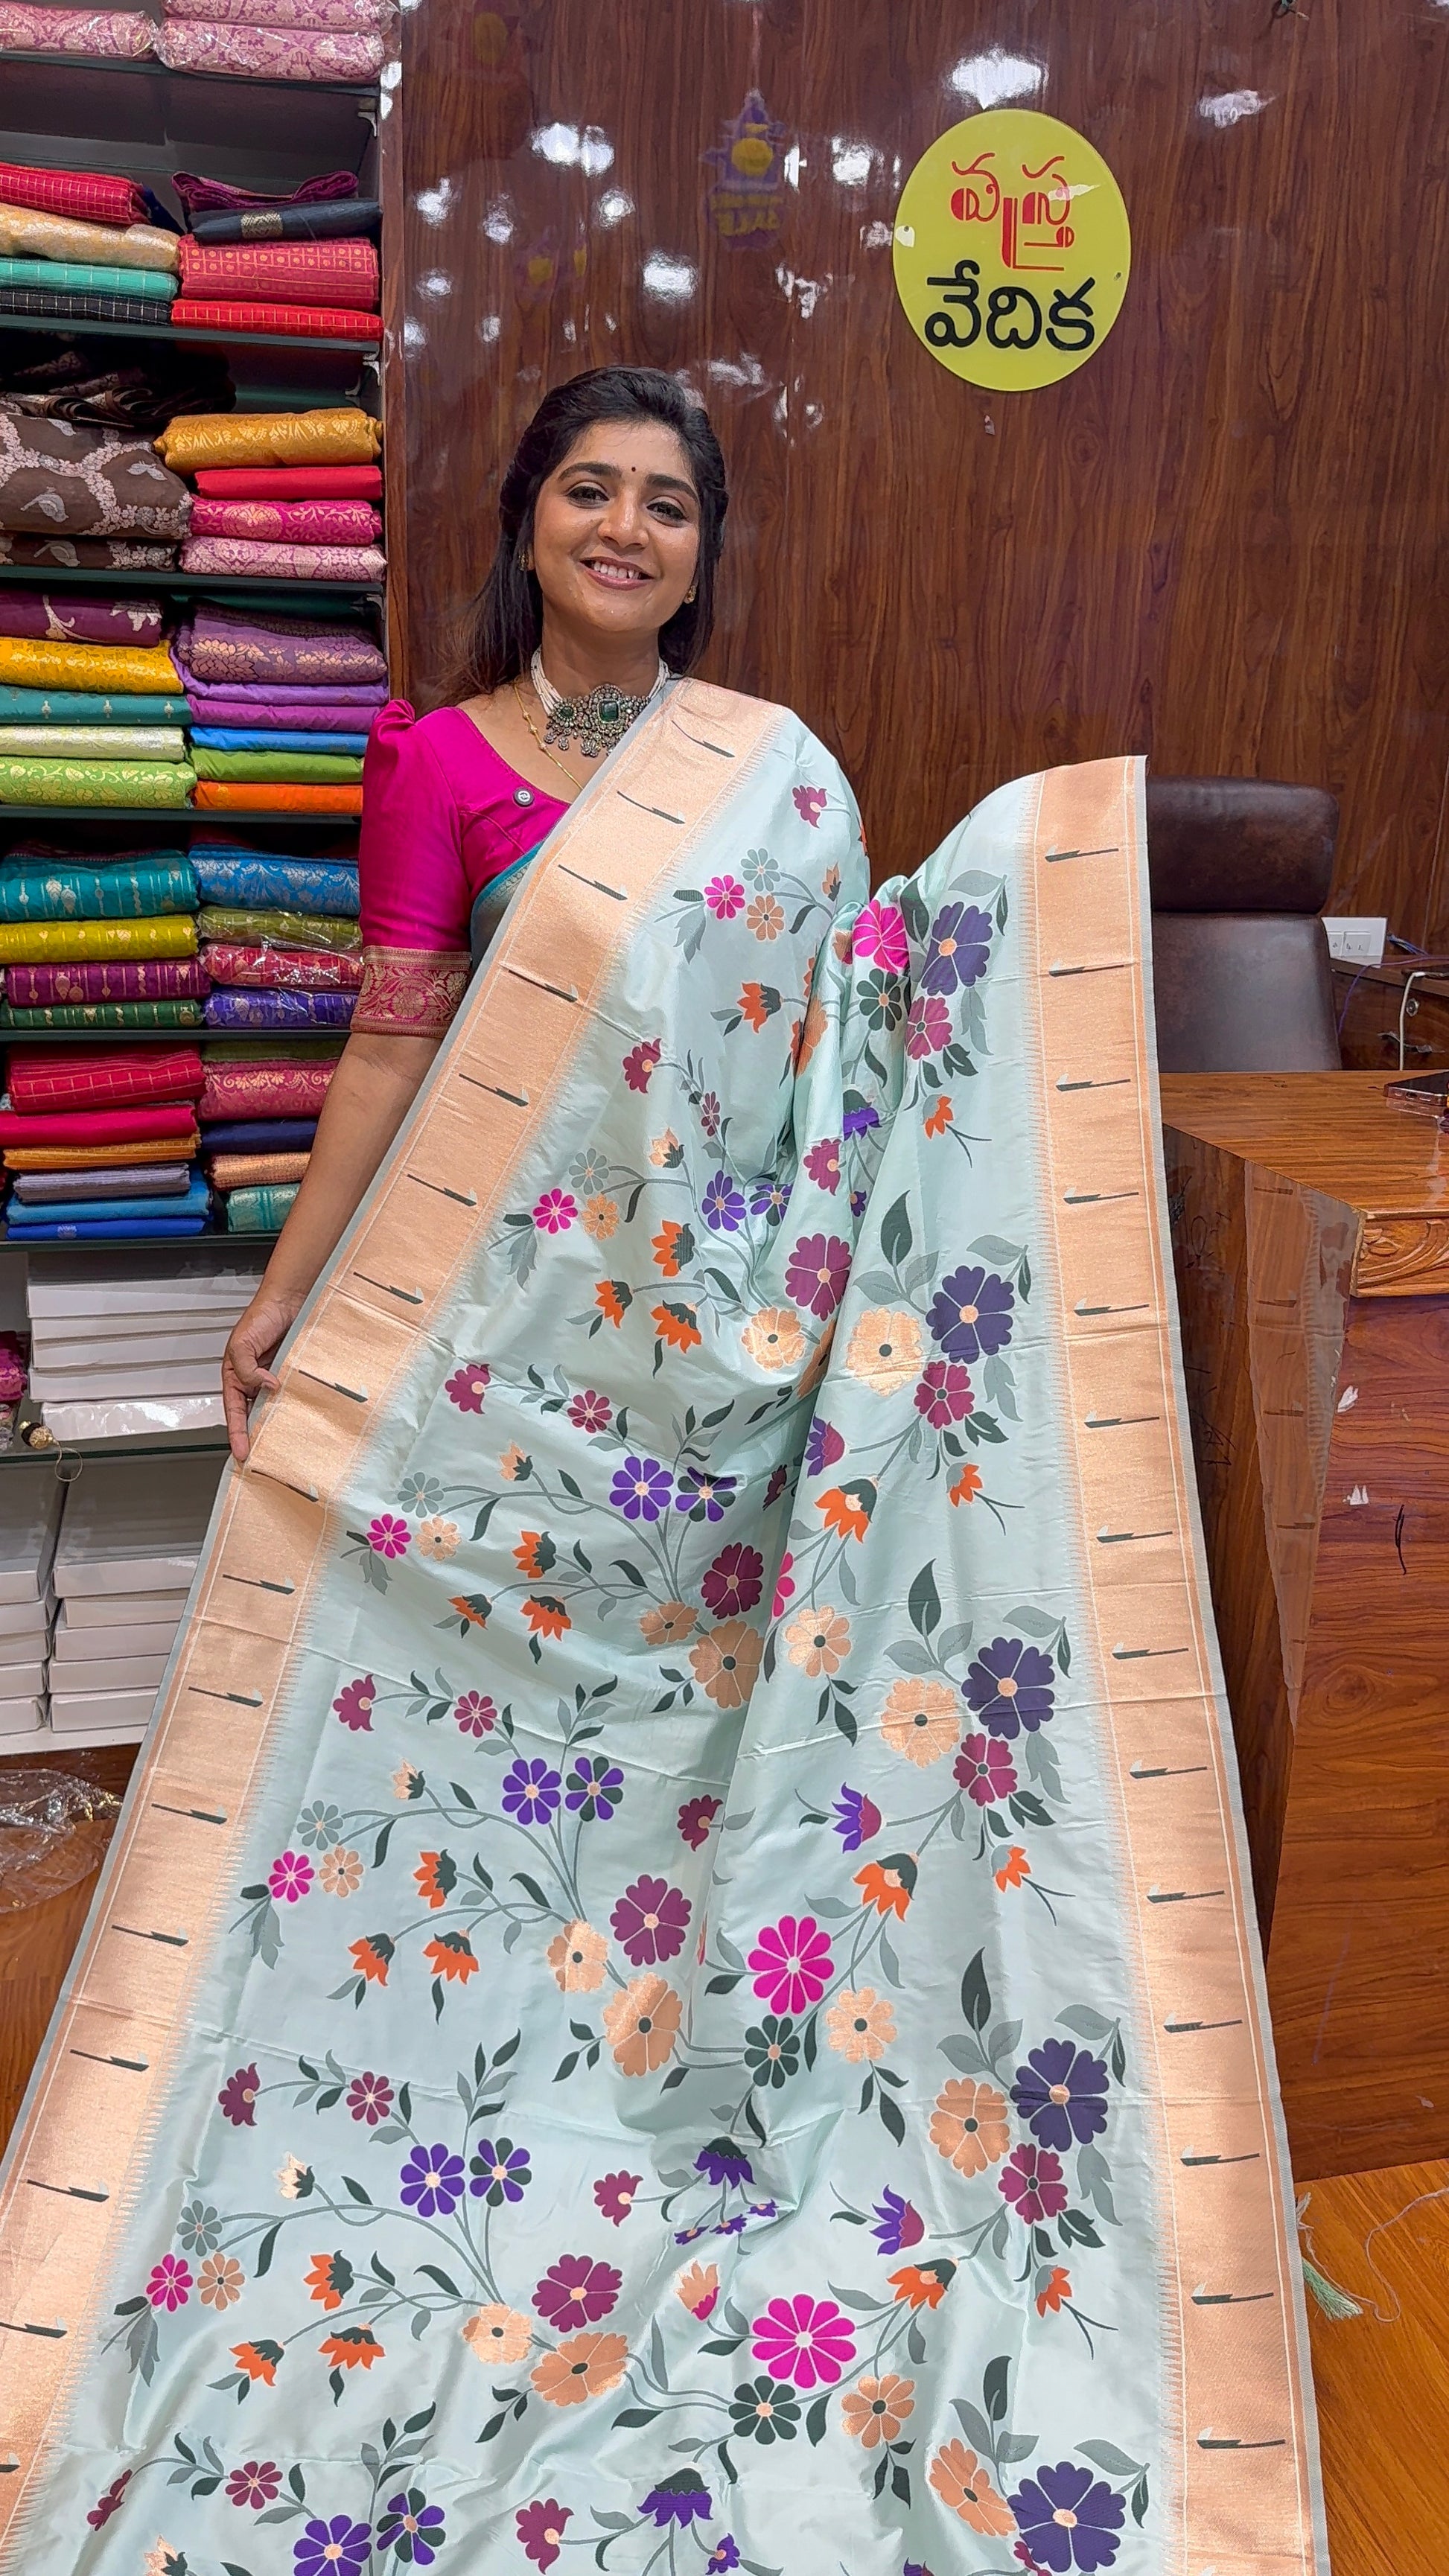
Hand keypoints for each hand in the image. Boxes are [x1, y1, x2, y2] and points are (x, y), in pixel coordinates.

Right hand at [222, 1289, 303, 1461]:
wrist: (291, 1299)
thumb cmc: (261, 1315)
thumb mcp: (242, 1343)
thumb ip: (247, 1369)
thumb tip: (265, 1388)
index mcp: (236, 1376)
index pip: (234, 1412)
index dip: (237, 1433)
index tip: (242, 1453)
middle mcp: (256, 1380)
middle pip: (254, 1415)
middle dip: (256, 1436)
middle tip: (262, 1457)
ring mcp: (275, 1378)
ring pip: (274, 1407)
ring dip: (278, 1424)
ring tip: (283, 1445)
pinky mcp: (294, 1374)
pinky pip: (294, 1394)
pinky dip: (297, 1407)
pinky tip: (302, 1418)